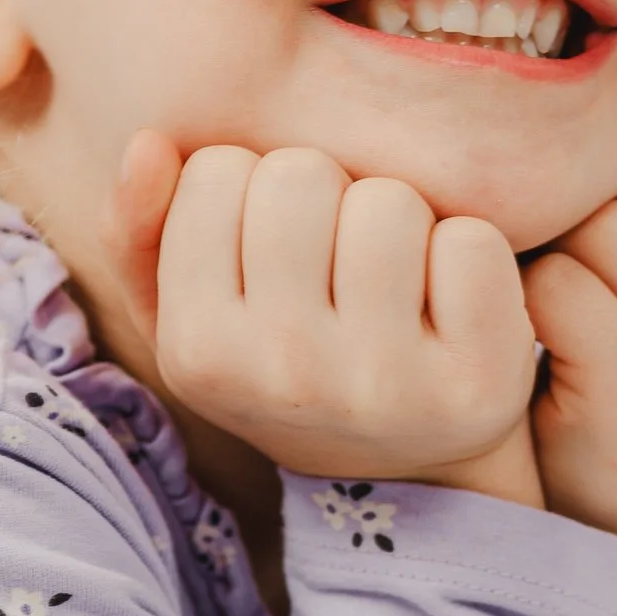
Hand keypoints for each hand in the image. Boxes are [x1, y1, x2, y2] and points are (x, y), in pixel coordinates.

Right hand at [112, 133, 541, 501]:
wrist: (401, 470)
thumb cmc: (287, 359)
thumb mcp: (192, 313)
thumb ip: (141, 230)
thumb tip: (147, 145)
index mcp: (198, 350)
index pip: (218, 170)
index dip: (251, 190)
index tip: (272, 249)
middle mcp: (284, 373)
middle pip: (301, 175)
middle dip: (325, 195)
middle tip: (338, 259)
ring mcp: (384, 383)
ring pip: (389, 202)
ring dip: (399, 220)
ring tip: (393, 280)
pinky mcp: (475, 382)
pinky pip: (472, 244)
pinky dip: (468, 254)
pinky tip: (450, 304)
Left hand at [521, 141, 616, 557]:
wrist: (595, 534)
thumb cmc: (602, 389)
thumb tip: (587, 81)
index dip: (609, 174)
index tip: (567, 219)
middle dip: (576, 206)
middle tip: (532, 257)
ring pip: (604, 225)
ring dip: (543, 251)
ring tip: (527, 300)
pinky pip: (562, 286)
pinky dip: (520, 301)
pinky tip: (517, 338)